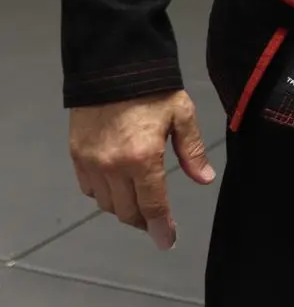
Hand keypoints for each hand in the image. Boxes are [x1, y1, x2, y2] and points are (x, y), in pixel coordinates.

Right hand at [68, 91, 215, 248]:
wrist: (111, 64)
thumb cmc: (152, 88)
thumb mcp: (181, 114)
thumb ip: (192, 150)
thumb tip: (204, 179)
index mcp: (143, 159)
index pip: (152, 206)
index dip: (161, 228)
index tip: (167, 241)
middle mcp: (113, 167)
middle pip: (127, 212)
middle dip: (143, 222)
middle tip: (156, 221)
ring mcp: (91, 162)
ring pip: (106, 204)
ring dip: (122, 209)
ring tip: (138, 201)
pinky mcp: (76, 155)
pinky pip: (88, 188)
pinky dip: (102, 194)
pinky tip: (115, 185)